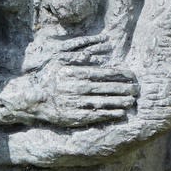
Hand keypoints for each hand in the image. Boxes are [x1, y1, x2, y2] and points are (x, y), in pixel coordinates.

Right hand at [7, 39, 136, 126]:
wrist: (34, 99)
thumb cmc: (48, 77)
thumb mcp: (59, 61)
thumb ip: (77, 57)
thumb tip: (95, 53)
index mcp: (76, 73)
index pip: (104, 73)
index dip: (120, 74)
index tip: (131, 75)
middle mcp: (78, 88)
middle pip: (107, 88)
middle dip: (124, 88)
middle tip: (137, 88)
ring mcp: (77, 104)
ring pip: (104, 102)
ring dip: (120, 102)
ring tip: (132, 101)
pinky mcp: (76, 117)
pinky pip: (97, 115)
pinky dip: (110, 114)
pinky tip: (121, 113)